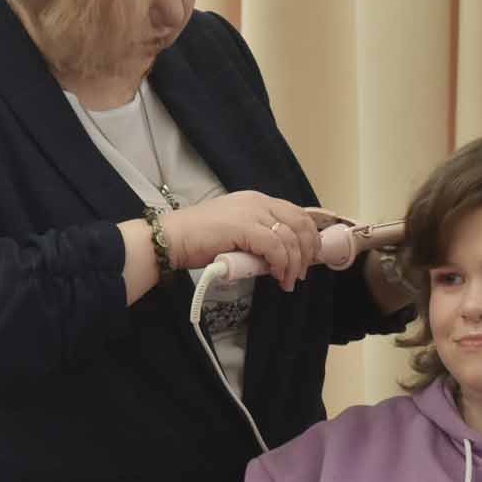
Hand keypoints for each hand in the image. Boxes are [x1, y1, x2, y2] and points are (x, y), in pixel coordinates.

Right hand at [161, 191, 321, 291]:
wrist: (172, 239)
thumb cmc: (198, 240)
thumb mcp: (236, 234)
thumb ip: (258, 238)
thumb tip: (279, 258)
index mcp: (256, 200)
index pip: (296, 213)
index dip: (309, 236)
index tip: (310, 257)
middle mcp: (257, 202)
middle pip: (300, 223)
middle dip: (307, 250)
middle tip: (302, 272)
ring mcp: (251, 212)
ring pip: (290, 237)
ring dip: (295, 263)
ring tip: (289, 281)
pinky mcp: (244, 227)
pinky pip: (275, 247)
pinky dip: (281, 264)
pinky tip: (277, 276)